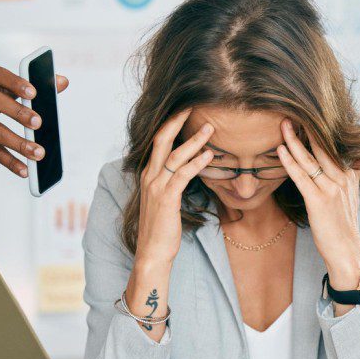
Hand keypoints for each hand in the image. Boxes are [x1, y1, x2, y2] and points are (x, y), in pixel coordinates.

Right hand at [134, 108, 214, 267]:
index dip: (171, 124)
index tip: (186, 110)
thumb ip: (172, 182)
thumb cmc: (162, 227)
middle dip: (177, 120)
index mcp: (148, 174)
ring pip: (174, 155)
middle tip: (194, 105)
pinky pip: (182, 174)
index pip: (158, 141)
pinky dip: (197, 162)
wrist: (152, 252)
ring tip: (211, 127)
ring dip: (194, 140)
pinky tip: (210, 155)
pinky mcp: (166, 198)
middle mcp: (149, 176)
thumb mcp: (164, 200)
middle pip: (162, 139)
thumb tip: (188, 169)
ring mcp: (156, 187)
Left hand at [276, 119, 359, 309]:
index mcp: (348, 175)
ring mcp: (331, 189)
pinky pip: (302, 176)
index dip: (318, 130)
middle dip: (306, 128)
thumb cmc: (344, 226)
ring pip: (311, 159)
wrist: (347, 253)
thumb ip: (353, 175)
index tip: (305, 113)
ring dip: (295, 140)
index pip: (332, 146)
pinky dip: (290, 162)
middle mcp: (341, 178)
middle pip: (322, 147)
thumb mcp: (352, 197)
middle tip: (291, 109)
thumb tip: (358, 159)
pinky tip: (280, 150)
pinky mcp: (319, 201)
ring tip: (282, 123)